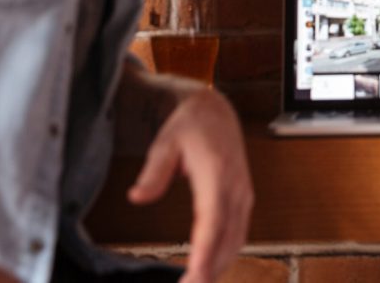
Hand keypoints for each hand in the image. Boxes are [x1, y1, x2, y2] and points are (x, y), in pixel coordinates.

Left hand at [127, 88, 251, 282]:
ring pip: (237, 240)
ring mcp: (243, 194)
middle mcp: (236, 187)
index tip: (194, 275)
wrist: (216, 112)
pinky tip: (211, 268)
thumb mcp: (165, 143)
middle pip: (227, 238)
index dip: (205, 252)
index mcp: (217, 173)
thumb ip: (152, 173)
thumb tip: (136, 197)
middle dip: (210, 269)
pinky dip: (226, 254)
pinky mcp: (244, 199)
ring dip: (220, 266)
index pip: (213, 220)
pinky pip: (239, 234)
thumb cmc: (190, 126)